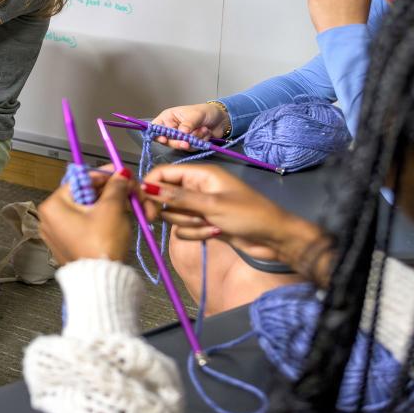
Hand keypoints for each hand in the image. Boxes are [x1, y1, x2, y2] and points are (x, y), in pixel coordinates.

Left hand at [37, 169, 138, 263]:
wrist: (102, 281)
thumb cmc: (101, 244)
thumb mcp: (111, 208)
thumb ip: (116, 187)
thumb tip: (121, 175)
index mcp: (53, 205)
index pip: (81, 179)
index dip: (105, 176)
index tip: (122, 174)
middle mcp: (50, 218)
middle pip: (85, 195)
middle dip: (111, 193)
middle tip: (130, 191)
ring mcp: (58, 233)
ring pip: (88, 210)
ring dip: (110, 206)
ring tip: (129, 206)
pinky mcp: (69, 245)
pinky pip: (86, 225)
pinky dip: (102, 219)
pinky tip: (120, 218)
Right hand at [140, 164, 317, 264]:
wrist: (274, 239)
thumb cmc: (248, 215)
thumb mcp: (211, 205)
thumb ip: (178, 197)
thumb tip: (148, 187)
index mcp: (201, 174)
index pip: (163, 173)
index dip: (149, 186)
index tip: (140, 204)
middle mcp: (197, 188)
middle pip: (165, 195)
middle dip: (166, 208)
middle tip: (156, 219)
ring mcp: (201, 207)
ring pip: (175, 214)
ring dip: (187, 223)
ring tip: (209, 225)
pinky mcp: (204, 223)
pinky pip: (186, 228)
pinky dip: (197, 233)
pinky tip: (215, 234)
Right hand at [152, 103, 226, 149]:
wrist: (221, 119)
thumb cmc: (206, 111)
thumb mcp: (196, 115)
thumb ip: (188, 123)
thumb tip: (181, 132)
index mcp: (169, 117)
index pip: (157, 128)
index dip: (158, 134)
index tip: (164, 139)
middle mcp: (173, 127)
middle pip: (167, 140)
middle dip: (179, 142)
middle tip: (187, 142)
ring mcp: (181, 136)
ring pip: (180, 145)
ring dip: (194, 139)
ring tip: (203, 130)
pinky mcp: (190, 143)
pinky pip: (190, 148)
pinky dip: (200, 142)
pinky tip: (206, 133)